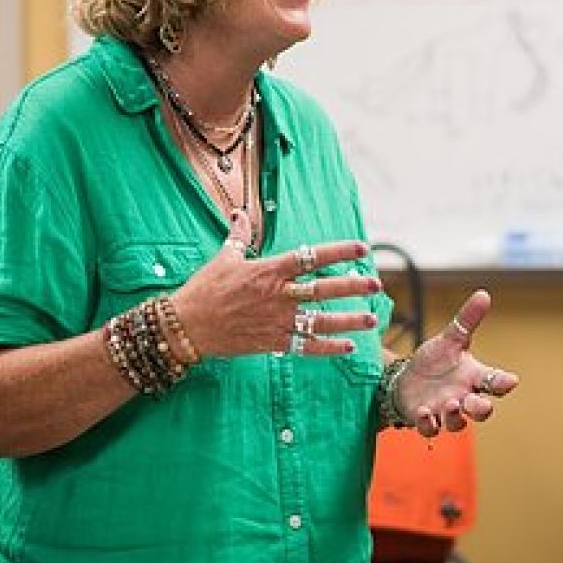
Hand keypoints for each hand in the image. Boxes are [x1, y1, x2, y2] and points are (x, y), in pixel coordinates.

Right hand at [171, 210, 383, 357]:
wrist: (186, 326)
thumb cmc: (204, 289)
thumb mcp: (223, 258)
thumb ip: (237, 236)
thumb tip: (238, 214)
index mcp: (268, 271)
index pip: (310, 257)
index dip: (338, 252)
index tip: (361, 249)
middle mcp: (277, 295)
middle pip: (322, 290)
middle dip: (352, 287)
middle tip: (375, 284)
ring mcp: (276, 321)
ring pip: (320, 321)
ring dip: (348, 320)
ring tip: (372, 319)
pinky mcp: (271, 342)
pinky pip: (305, 346)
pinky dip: (328, 348)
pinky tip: (348, 347)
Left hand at [396, 290, 518, 436]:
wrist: (407, 379)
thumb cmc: (434, 361)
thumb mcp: (450, 339)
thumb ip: (467, 320)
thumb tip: (483, 293)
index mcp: (473, 377)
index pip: (495, 382)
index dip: (504, 382)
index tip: (511, 380)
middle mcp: (463, 397)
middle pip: (482, 410)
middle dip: (482, 409)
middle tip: (480, 403)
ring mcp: (445, 411)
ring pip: (458, 424)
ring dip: (456, 417)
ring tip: (451, 404)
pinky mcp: (426, 420)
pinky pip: (431, 429)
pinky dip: (428, 423)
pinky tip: (424, 412)